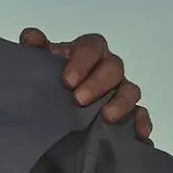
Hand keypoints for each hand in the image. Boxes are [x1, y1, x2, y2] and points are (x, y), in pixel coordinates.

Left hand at [19, 27, 149, 139]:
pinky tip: (138, 133)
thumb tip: (31, 38)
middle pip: (113, 67)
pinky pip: (141, 114)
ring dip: (122, 102)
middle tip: (78, 100)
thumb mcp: (38, 62)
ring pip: (131, 90)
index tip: (67, 81)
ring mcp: (120, 90)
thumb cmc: (50, 77)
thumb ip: (34, 48)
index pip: (92, 47)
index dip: (82, 61)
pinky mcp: (129, 112)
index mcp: (86, 52)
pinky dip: (141, 122)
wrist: (51, 107)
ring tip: (107, 117)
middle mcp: (107, 68)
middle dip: (98, 83)